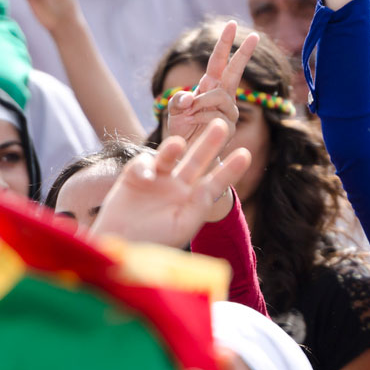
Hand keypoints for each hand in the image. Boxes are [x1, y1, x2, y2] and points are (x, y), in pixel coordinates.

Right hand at [91, 119, 250, 245]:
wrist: (123, 246)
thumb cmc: (155, 242)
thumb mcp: (182, 227)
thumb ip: (197, 206)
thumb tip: (207, 186)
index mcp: (193, 200)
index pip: (216, 182)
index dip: (230, 169)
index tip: (246, 154)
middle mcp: (178, 186)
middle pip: (196, 160)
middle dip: (209, 143)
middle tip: (222, 124)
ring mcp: (157, 180)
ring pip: (169, 156)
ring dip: (173, 147)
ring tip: (179, 142)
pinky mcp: (134, 177)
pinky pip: (143, 164)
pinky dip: (144, 168)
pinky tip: (146, 178)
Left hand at [166, 20, 257, 147]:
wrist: (186, 156)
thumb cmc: (181, 131)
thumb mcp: (173, 111)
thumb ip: (178, 101)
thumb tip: (189, 97)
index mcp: (210, 86)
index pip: (219, 61)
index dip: (225, 44)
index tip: (232, 25)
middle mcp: (224, 96)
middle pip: (235, 71)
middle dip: (243, 53)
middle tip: (255, 35)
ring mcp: (229, 111)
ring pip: (218, 95)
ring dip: (200, 103)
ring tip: (189, 116)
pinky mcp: (230, 126)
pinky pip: (215, 114)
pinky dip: (200, 118)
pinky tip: (194, 125)